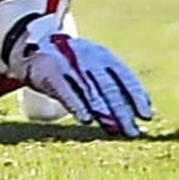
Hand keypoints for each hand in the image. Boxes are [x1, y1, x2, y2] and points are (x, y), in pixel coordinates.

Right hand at [4, 13, 151, 136]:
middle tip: (133, 132)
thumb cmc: (69, 63)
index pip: (125, 76)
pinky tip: (86, 119)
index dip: (136, 96)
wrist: (32, 47)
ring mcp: (69, 63)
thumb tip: (143, 113)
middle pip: (109, 87)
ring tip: (116, 130)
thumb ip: (114, 88)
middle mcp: (88, 57)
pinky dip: (77, 105)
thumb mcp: (92, 70)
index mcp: (102, 56)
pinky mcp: (50, 72)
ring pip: (90, 90)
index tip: (146, 116)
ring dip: (104, 111)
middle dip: (122, 111)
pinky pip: (66, 90)